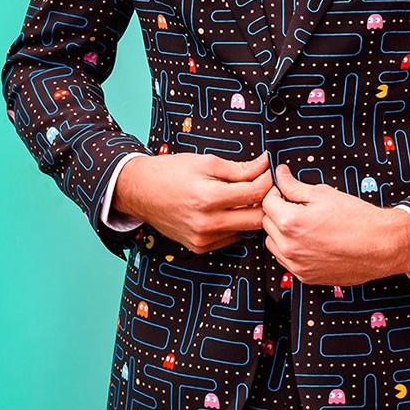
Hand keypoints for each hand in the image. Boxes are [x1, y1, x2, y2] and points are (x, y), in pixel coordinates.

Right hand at [113, 151, 272, 252]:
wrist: (141, 191)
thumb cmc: (171, 172)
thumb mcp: (206, 162)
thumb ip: (239, 168)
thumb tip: (264, 165)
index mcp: (209, 198)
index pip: (255, 193)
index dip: (267, 181)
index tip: (268, 173)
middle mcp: (207, 223)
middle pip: (257, 218)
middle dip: (265, 200)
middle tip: (262, 186)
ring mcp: (203, 238)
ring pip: (246, 230)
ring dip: (251, 213)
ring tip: (245, 196)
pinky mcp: (199, 246)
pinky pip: (231, 238)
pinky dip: (236, 224)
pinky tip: (229, 210)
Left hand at [261, 164, 409, 285]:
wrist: (381, 246)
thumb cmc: (357, 218)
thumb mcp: (324, 193)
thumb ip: (295, 186)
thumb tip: (280, 174)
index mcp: (291, 222)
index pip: (267, 202)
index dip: (276, 193)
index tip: (286, 191)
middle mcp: (289, 246)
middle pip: (267, 223)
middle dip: (278, 212)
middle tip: (299, 206)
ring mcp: (296, 264)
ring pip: (274, 243)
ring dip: (282, 232)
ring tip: (305, 224)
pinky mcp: (305, 276)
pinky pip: (286, 259)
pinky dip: (292, 249)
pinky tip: (311, 240)